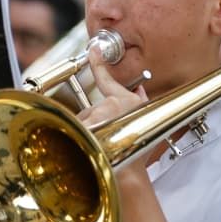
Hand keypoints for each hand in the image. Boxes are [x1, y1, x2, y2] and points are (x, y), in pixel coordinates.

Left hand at [80, 47, 150, 183]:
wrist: (128, 172)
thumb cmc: (136, 154)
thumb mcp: (144, 123)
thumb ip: (140, 103)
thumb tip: (140, 90)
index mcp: (126, 102)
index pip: (107, 78)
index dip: (98, 62)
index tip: (93, 49)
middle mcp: (112, 104)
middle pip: (91, 111)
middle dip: (91, 125)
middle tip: (101, 141)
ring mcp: (98, 113)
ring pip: (83, 121)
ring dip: (85, 133)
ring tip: (98, 148)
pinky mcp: (88, 123)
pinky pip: (76, 128)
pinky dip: (77, 137)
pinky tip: (88, 147)